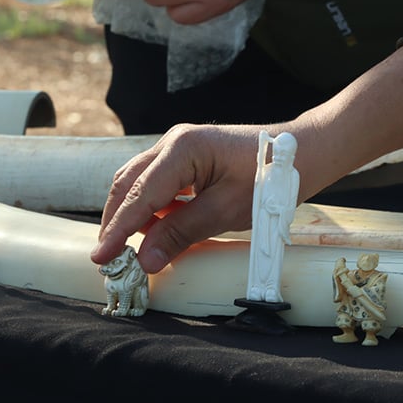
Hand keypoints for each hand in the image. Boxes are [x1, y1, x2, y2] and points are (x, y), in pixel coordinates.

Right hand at [91, 123, 272, 273]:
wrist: (301, 153)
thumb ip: (180, 233)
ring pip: (138, 183)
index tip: (101, 258)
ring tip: (130, 250)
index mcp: (182, 148)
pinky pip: (156, 183)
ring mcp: (177, 147)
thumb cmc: (270, 178)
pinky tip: (157, 230)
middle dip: (115, 222)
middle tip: (108, 258)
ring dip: (131, 216)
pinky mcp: (185, 157)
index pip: (139, 195)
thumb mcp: (225, 211)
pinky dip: (150, 208)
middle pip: (128, 184)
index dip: (117, 230)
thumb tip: (144, 260)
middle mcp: (172, 142)